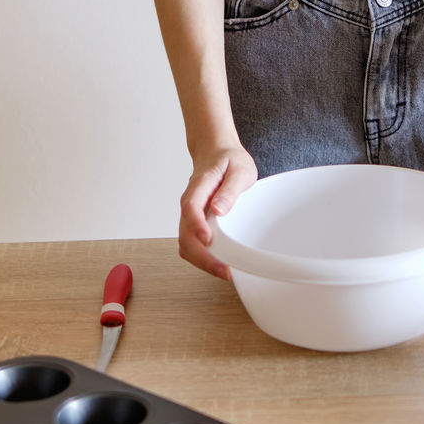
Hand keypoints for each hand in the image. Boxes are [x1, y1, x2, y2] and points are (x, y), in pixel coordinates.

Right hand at [178, 143, 257, 280]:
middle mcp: (189, 202)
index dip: (197, 225)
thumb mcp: (239, 169)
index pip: (191, 207)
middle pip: (185, 233)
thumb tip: (218, 209)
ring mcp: (189, 214)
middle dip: (201, 256)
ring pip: (185, 243)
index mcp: (200, 185)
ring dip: (201, 260)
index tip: (209, 240)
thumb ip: (229, 189)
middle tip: (223, 269)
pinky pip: (191, 243)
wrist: (215, 152)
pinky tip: (217, 262)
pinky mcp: (194, 222)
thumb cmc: (229, 161)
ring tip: (223, 271)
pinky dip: (201, 257)